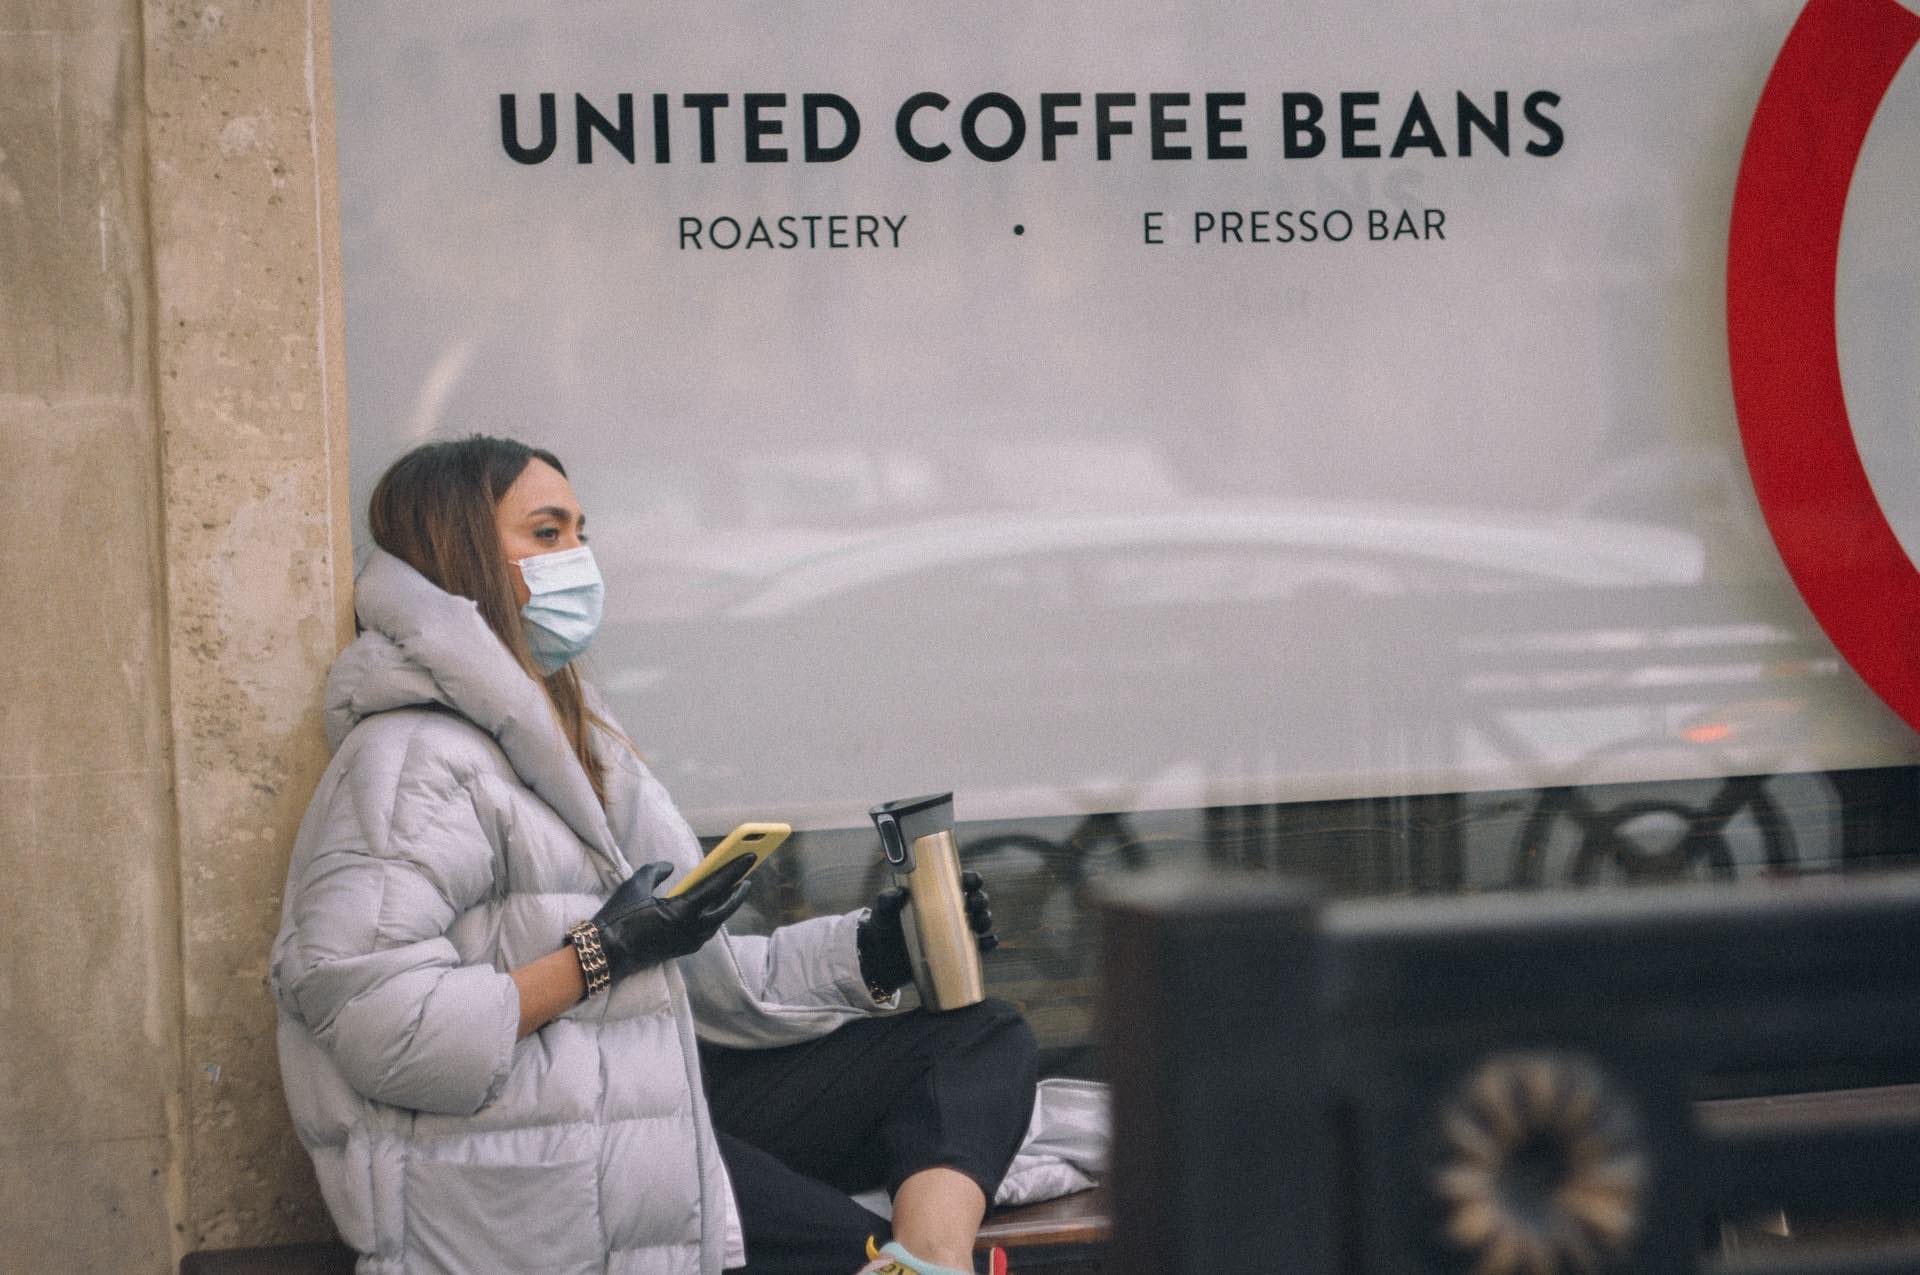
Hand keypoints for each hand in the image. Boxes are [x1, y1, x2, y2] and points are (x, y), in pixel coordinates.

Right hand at [589, 857, 752, 981]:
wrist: (607, 953)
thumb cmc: (620, 916)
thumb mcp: (636, 884)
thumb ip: (656, 870)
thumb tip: (671, 868)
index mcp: (683, 912)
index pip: (717, 887)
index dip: (735, 870)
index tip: (750, 857)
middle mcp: (692, 930)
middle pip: (724, 909)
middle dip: (738, 892)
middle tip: (747, 875)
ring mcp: (689, 942)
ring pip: (717, 921)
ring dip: (726, 905)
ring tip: (733, 888)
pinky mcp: (683, 949)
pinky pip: (706, 930)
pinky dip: (713, 916)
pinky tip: (713, 906)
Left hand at [857, 870, 998, 995]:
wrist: (881, 960)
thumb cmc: (883, 928)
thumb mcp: (882, 912)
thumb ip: (886, 901)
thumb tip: (897, 894)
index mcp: (936, 894)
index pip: (960, 882)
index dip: (971, 879)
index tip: (972, 881)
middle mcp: (949, 910)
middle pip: (975, 900)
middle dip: (980, 900)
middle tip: (973, 904)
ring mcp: (954, 931)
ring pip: (980, 920)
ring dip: (986, 919)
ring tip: (979, 923)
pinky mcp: (956, 951)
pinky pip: (979, 947)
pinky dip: (988, 943)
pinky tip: (990, 941)